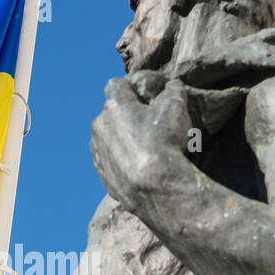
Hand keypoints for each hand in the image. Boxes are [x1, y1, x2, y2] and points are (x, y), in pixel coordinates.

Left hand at [90, 76, 192, 210]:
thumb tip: (172, 85)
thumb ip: (173, 90)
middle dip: (127, 114)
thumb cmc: (165, 143)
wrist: (155, 189)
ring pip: (107, 137)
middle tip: (149, 124)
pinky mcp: (101, 172)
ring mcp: (98, 150)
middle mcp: (100, 125)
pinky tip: (137, 166)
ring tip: (144, 148)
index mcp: (115, 106)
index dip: (131, 87)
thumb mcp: (176, 108)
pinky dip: (119, 160)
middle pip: (111, 112)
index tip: (145, 95)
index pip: (116, 85)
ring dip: (121, 138)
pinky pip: (108, 160)